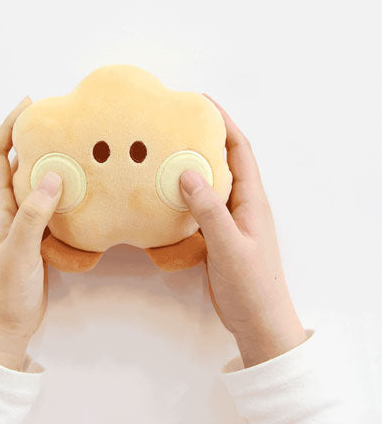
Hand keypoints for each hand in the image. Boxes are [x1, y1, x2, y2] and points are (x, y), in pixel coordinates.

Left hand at [0, 98, 61, 369]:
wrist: (5, 325)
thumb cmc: (4, 291)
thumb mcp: (18, 251)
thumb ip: (33, 215)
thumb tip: (51, 176)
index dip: (8, 129)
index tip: (28, 107)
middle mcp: (7, 208)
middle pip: (15, 163)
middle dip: (31, 138)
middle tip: (58, 123)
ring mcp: (22, 222)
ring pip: (33, 183)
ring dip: (48, 163)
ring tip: (73, 148)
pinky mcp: (37, 235)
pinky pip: (48, 204)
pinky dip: (61, 190)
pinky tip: (80, 187)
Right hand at [180, 96, 306, 367]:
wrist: (257, 320)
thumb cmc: (250, 284)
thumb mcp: (229, 245)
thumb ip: (209, 209)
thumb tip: (186, 171)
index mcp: (252, 199)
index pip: (240, 150)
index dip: (224, 123)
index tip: (203, 103)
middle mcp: (242, 203)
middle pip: (225, 161)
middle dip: (206, 138)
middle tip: (177, 124)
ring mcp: (230, 219)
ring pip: (211, 182)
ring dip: (193, 165)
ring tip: (167, 151)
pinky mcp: (218, 234)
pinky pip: (201, 204)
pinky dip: (186, 192)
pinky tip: (166, 191)